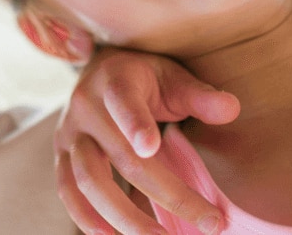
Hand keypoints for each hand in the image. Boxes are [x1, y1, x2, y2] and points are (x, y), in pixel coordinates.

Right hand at [56, 47, 239, 233]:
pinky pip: (68, 191)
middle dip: (167, 194)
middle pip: (121, 157)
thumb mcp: (172, 77)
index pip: (122, 101)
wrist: (99, 72)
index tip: (152, 147)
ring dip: (125, 217)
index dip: (134, 124)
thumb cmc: (144, 78)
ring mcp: (69, 134)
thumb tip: (231, 109)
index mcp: (114, 80)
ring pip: (89, 181)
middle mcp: (86, 107)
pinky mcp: (61, 156)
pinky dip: (85, 217)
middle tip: (208, 222)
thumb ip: (199, 95)